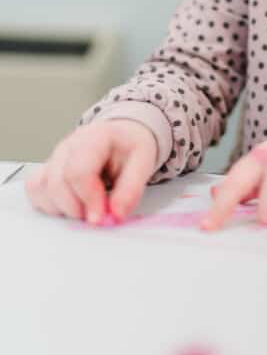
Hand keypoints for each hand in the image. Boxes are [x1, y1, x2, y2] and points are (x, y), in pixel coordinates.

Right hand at [25, 120, 157, 223]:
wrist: (123, 136)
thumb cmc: (130, 147)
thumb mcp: (143, 164)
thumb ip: (130, 191)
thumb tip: (115, 216)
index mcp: (94, 138)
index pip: (78, 172)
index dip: (89, 200)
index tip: (102, 218)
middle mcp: (68, 146)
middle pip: (57, 184)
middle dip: (77, 209)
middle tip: (98, 215)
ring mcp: (54, 157)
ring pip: (41, 189)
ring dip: (62, 209)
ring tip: (86, 208)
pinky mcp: (47, 169)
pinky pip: (35, 190)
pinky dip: (49, 205)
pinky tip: (71, 205)